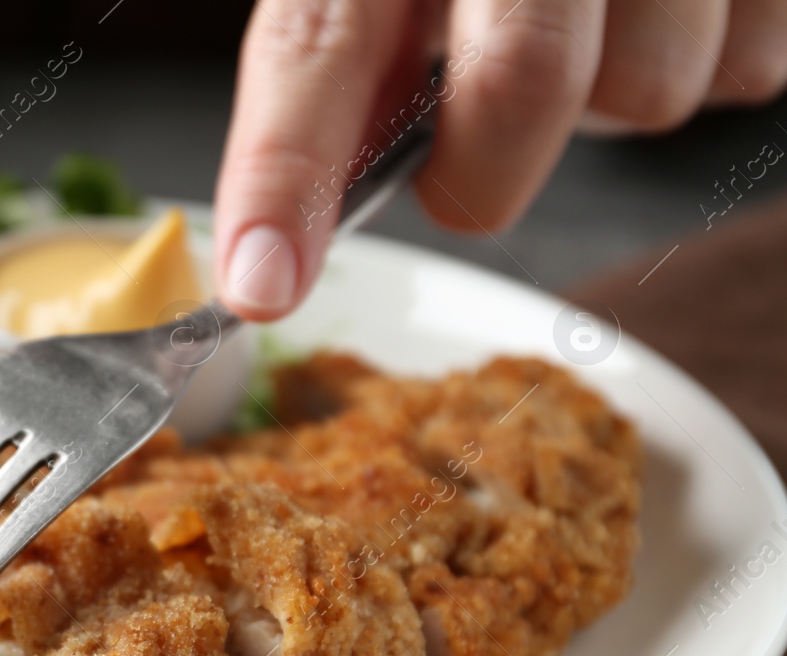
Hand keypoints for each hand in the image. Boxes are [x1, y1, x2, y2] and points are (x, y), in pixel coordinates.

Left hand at [214, 0, 786, 320]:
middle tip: (467, 158)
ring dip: (605, 102)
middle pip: (520, 80)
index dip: (286, 171)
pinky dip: (699, 67)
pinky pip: (740, 76)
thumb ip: (343, 82)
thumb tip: (276, 249)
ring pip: (645, 94)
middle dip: (485, 169)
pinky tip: (660, 13)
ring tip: (589, 32)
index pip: (316, 43)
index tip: (260, 285)